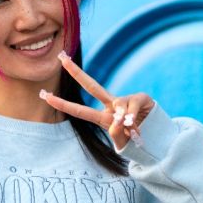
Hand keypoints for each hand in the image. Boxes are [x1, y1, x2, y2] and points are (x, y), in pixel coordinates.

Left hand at [41, 52, 155, 149]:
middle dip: (76, 72)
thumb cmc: (135, 141)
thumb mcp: (123, 144)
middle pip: (91, 86)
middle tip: (61, 58)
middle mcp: (111, 105)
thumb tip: (117, 122)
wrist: (157, 138)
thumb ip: (117, 136)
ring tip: (133, 131)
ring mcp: (125, 100)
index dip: (62, 104)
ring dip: (125, 121)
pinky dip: (133, 117)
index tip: (45, 96)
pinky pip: (132, 106)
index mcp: (102, 117)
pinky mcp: (140, 98)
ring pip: (118, 105)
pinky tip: (138, 124)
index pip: (79, 110)